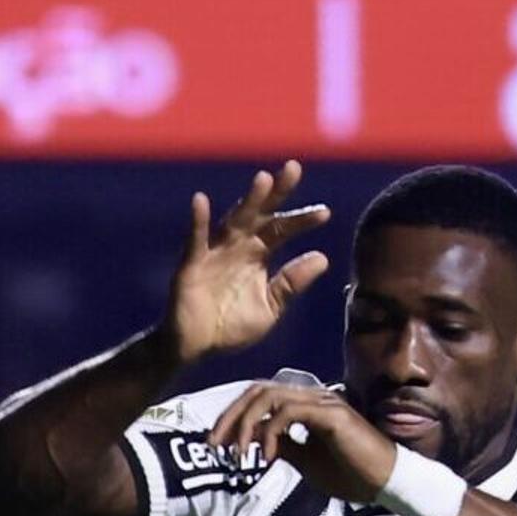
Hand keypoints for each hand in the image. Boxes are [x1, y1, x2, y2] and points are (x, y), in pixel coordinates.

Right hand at [162, 161, 330, 361]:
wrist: (196, 348)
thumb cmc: (231, 326)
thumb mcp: (271, 307)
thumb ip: (292, 283)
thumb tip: (322, 257)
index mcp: (257, 255)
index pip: (282, 230)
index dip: (302, 220)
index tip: (325, 212)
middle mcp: (237, 247)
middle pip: (260, 214)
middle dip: (276, 193)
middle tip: (294, 167)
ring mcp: (213, 253)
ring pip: (233, 221)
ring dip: (247, 201)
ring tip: (263, 180)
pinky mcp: (191, 265)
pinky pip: (195, 241)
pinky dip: (197, 221)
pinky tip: (201, 201)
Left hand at [208, 380, 398, 506]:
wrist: (387, 482)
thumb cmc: (352, 474)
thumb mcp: (306, 461)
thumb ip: (282, 446)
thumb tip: (254, 441)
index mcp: (305, 405)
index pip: (259, 397)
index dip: (233, 417)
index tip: (217, 445)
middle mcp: (311, 397)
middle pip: (256, 390)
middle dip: (230, 417)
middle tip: (214, 446)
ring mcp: (321, 402)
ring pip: (268, 397)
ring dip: (245, 425)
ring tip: (237, 454)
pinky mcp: (331, 414)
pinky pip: (288, 412)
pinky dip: (269, 433)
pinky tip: (265, 457)